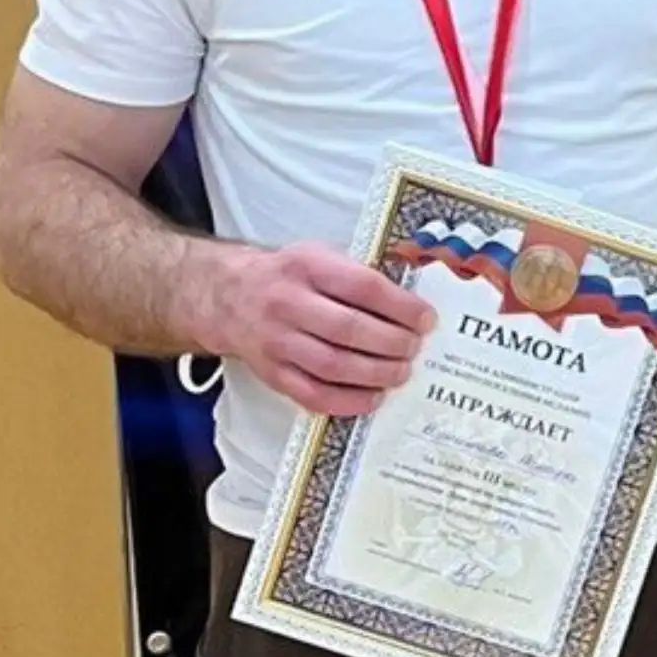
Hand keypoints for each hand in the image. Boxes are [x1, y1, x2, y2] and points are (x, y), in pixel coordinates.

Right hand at [202, 241, 435, 415]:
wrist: (230, 296)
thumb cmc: (289, 276)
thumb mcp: (320, 256)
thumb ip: (359, 273)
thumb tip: (412, 302)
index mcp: (308, 267)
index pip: (363, 287)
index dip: (401, 306)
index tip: (426, 319)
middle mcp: (288, 304)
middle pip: (349, 330)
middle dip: (392, 343)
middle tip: (415, 348)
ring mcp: (277, 342)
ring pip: (332, 366)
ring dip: (376, 374)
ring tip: (401, 372)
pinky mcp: (272, 373)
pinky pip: (312, 395)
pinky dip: (348, 401)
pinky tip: (373, 397)